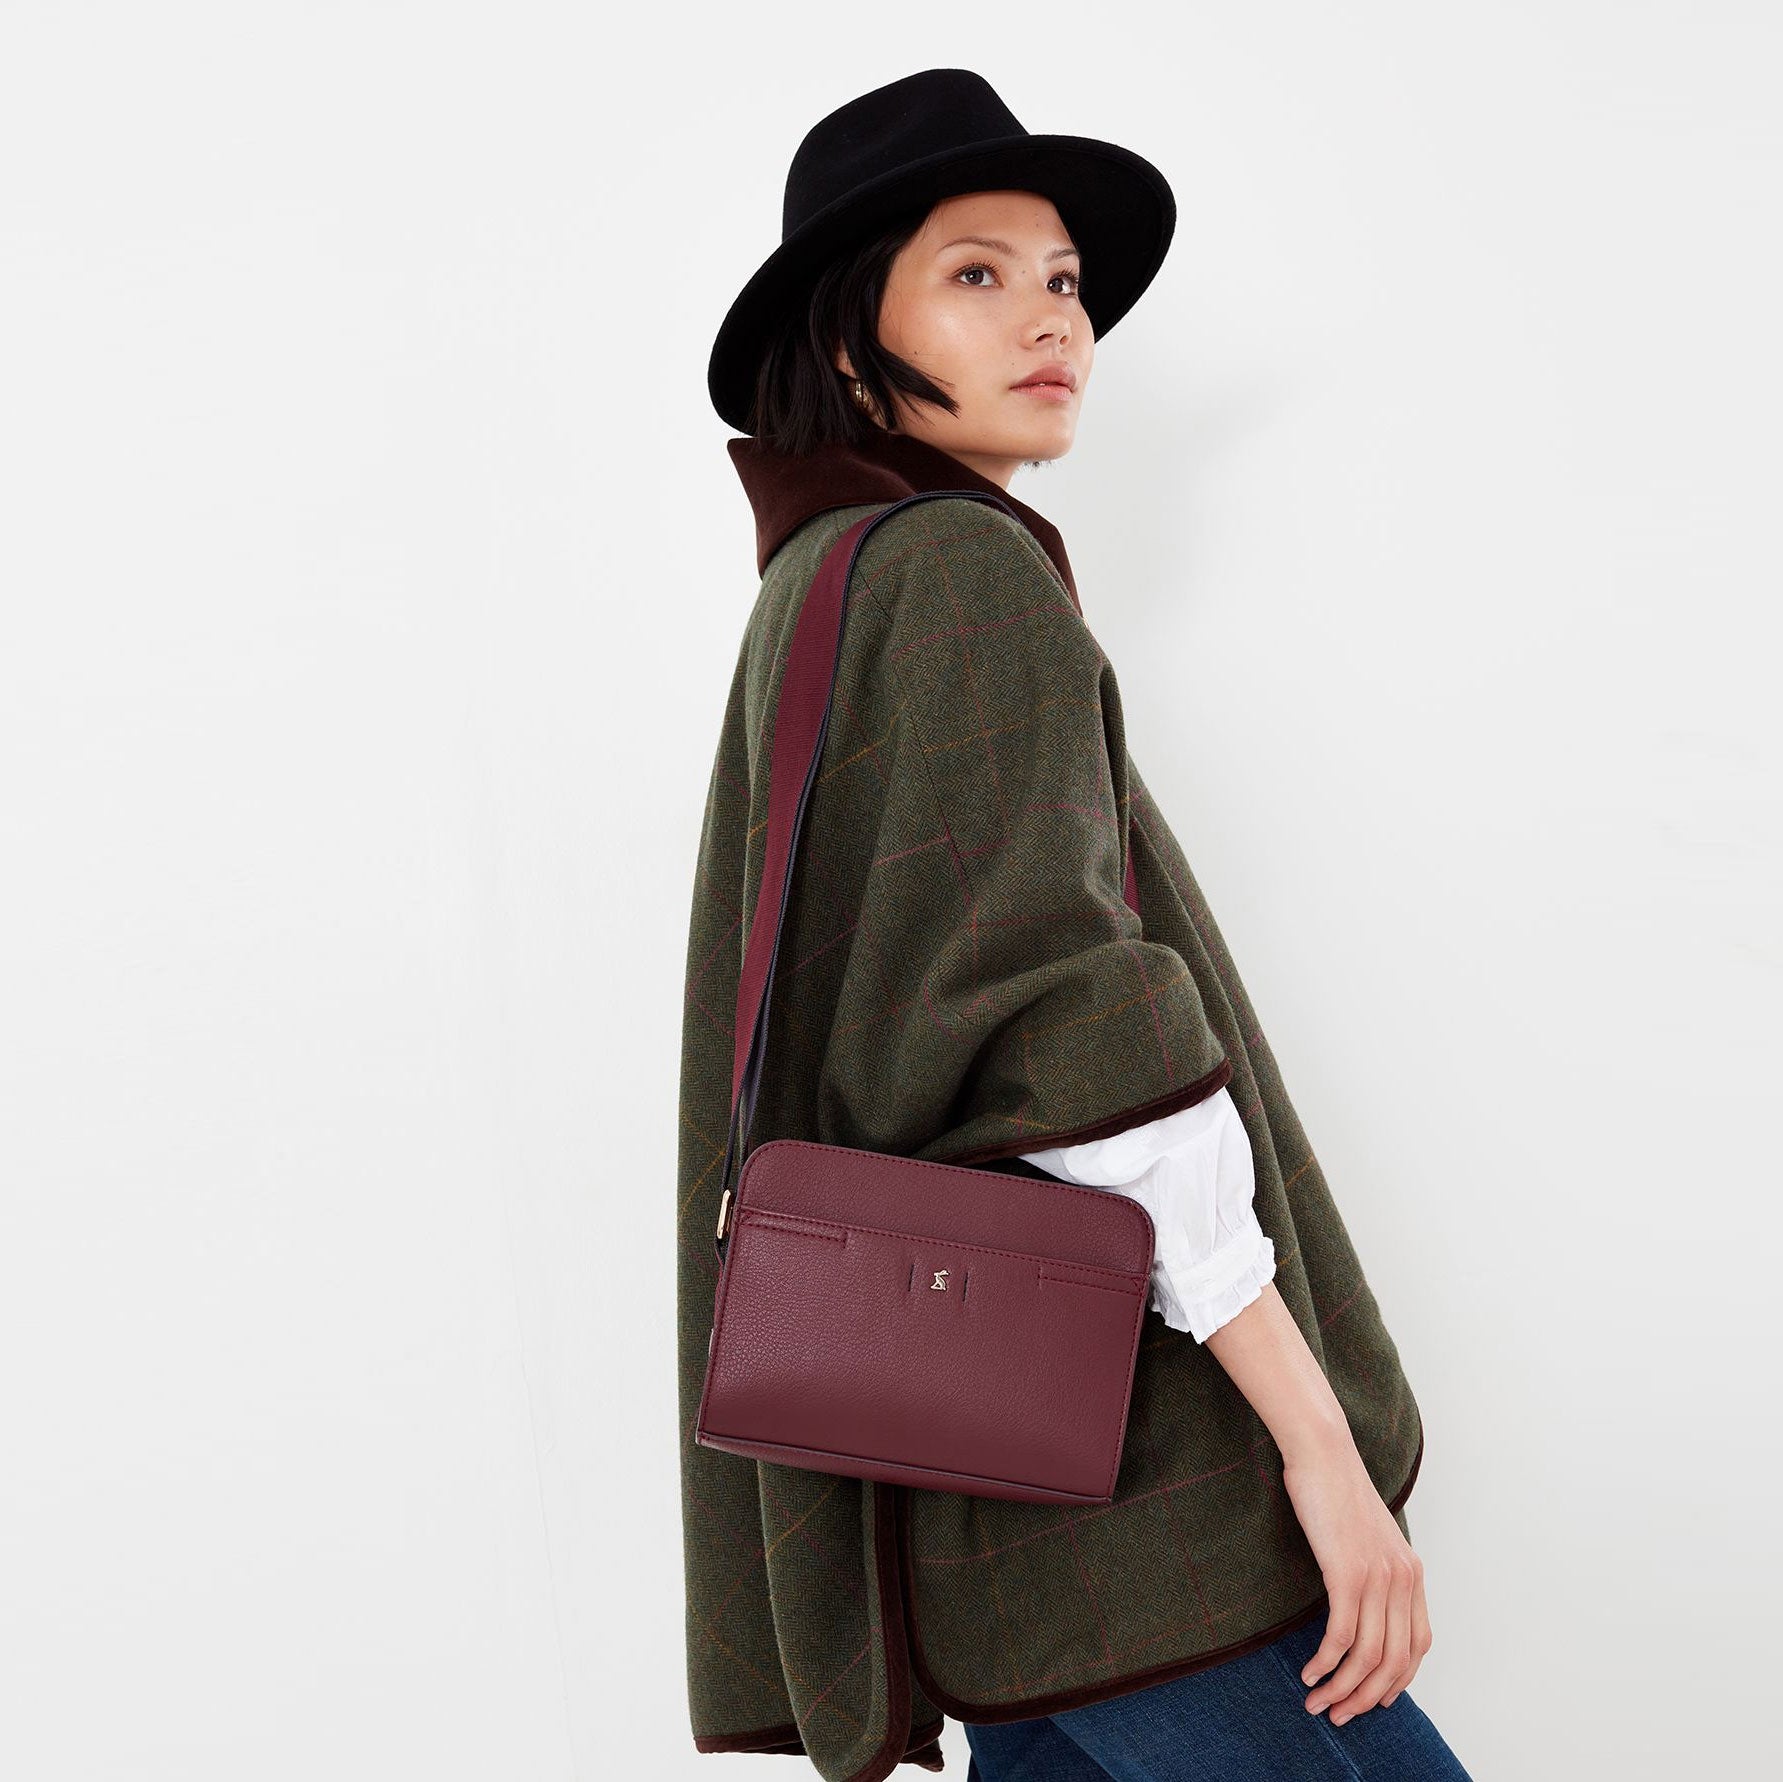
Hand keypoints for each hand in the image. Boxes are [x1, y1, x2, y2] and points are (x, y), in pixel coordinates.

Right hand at [1280, 1432, 1431, 1723]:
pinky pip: (1342, 1635)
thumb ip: (1374, 1567)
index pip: (1418, 1645)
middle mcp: (1403, 1579)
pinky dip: (1326, 1663)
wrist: (1323, 1452)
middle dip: (1366, 1697)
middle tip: (1339, 1715)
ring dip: (1342, 1688)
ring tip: (1317, 1704)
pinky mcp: (1348, 1572)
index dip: (1398, 1679)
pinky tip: (1309, 1673)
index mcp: (1411, 1572)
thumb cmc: (1335, 1488)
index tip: (1372, 1698)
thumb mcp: (1367, 1534)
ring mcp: (1378, 1577)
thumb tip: (1359, 1599)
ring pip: (1368, 1655)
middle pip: (1394, 1660)